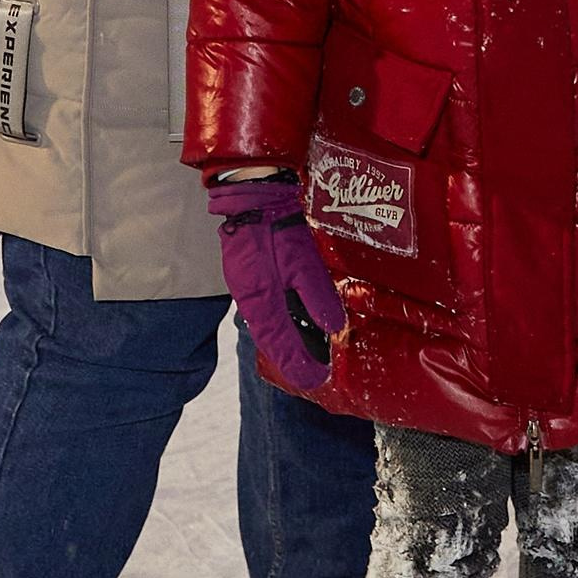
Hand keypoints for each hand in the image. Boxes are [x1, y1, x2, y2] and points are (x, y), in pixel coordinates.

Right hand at [206, 174, 346, 395]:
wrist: (251, 197)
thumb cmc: (277, 227)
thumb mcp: (303, 263)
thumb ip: (317, 297)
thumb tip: (333, 327)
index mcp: (260, 300)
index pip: (280, 343)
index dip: (297, 364)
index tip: (314, 380)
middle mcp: (249, 301)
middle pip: (271, 339)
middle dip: (291, 358)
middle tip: (312, 374)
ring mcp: (244, 290)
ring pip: (267, 326)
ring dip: (286, 342)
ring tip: (307, 354)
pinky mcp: (246, 279)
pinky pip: (264, 311)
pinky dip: (279, 323)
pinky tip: (293, 323)